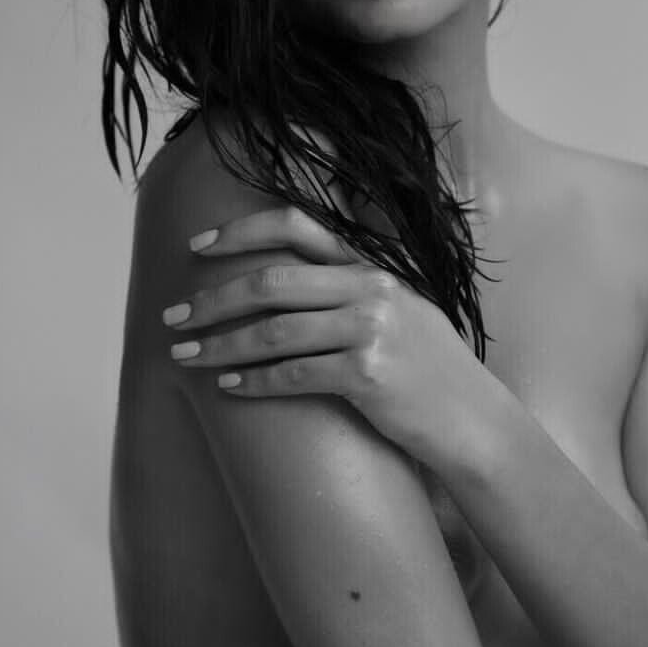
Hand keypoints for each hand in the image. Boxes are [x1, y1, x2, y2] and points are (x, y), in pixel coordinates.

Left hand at [163, 207, 498, 464]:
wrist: (473, 420)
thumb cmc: (428, 369)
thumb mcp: (400, 308)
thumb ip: (351, 287)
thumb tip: (285, 281)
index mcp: (373, 266)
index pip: (296, 227)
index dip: (240, 231)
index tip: (196, 245)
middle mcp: (371, 288)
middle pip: (271, 281)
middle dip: (212, 298)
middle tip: (173, 317)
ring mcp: (371, 329)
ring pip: (273, 331)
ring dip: (219, 344)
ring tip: (184, 357)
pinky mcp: (368, 374)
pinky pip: (292, 375)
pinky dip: (252, 382)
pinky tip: (227, 387)